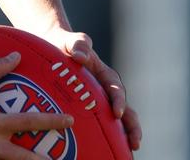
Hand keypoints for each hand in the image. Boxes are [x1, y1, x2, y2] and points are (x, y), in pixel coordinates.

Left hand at [42, 28, 142, 151]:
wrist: (54, 48)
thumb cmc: (64, 44)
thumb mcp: (71, 41)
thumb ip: (79, 44)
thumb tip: (80, 56)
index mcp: (105, 75)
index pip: (115, 89)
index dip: (119, 101)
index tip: (118, 113)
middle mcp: (105, 90)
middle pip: (125, 110)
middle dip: (132, 126)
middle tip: (135, 142)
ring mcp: (98, 101)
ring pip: (116, 121)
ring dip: (124, 135)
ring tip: (129, 152)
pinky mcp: (88, 110)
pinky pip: (99, 124)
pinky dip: (105, 137)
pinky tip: (102, 150)